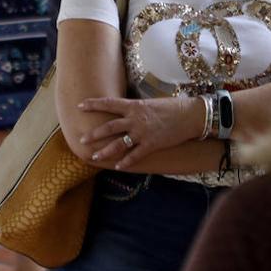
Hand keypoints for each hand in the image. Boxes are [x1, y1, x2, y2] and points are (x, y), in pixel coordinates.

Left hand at [77, 95, 203, 169]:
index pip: (109, 103)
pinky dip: (126, 162)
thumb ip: (136, 109)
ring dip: (105, 151)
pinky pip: (135, 155)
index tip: (80, 105)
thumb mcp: (150, 103)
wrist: (190, 115)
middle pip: (109, 126)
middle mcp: (136, 119)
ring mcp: (143, 133)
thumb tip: (124, 113)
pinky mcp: (151, 144)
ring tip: (95, 156)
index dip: (94, 104)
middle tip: (81, 139)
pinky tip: (118, 167)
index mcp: (135, 106)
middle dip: (94, 134)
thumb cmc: (172, 107)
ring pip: (119, 144)